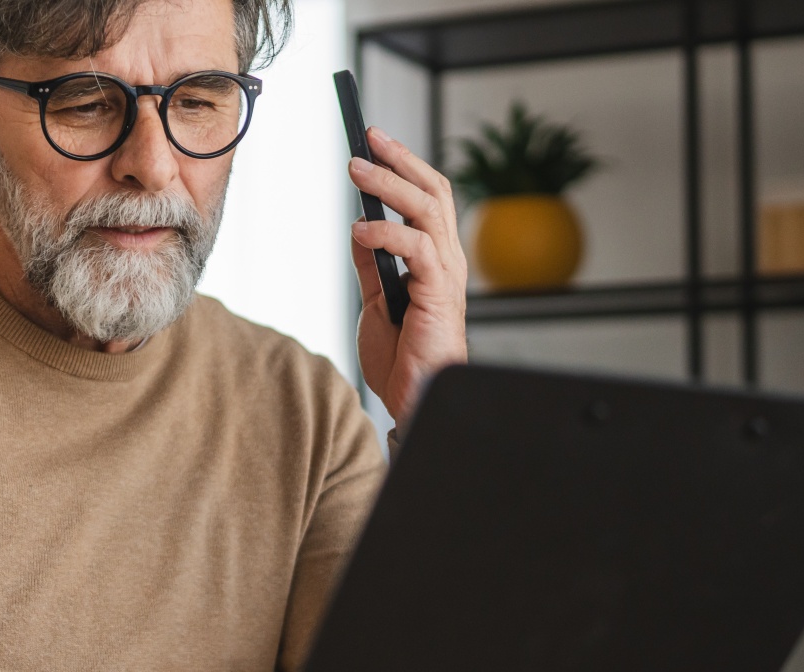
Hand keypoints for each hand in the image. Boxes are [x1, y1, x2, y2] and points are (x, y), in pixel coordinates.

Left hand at [349, 126, 469, 424]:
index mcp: (436, 259)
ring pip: (426, 210)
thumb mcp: (376, 301)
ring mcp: (446, 274)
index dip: (404, 166)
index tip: (374, 142)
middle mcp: (447, 259)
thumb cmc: (402, 357)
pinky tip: (359, 231)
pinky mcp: (439, 292)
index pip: (427, 198)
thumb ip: (372, 265)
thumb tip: (358, 227)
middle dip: (400, 161)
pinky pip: (417, 248)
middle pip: (432, 192)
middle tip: (366, 140)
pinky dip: (386, 234)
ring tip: (355, 170)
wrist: (415, 398)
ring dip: (388, 186)